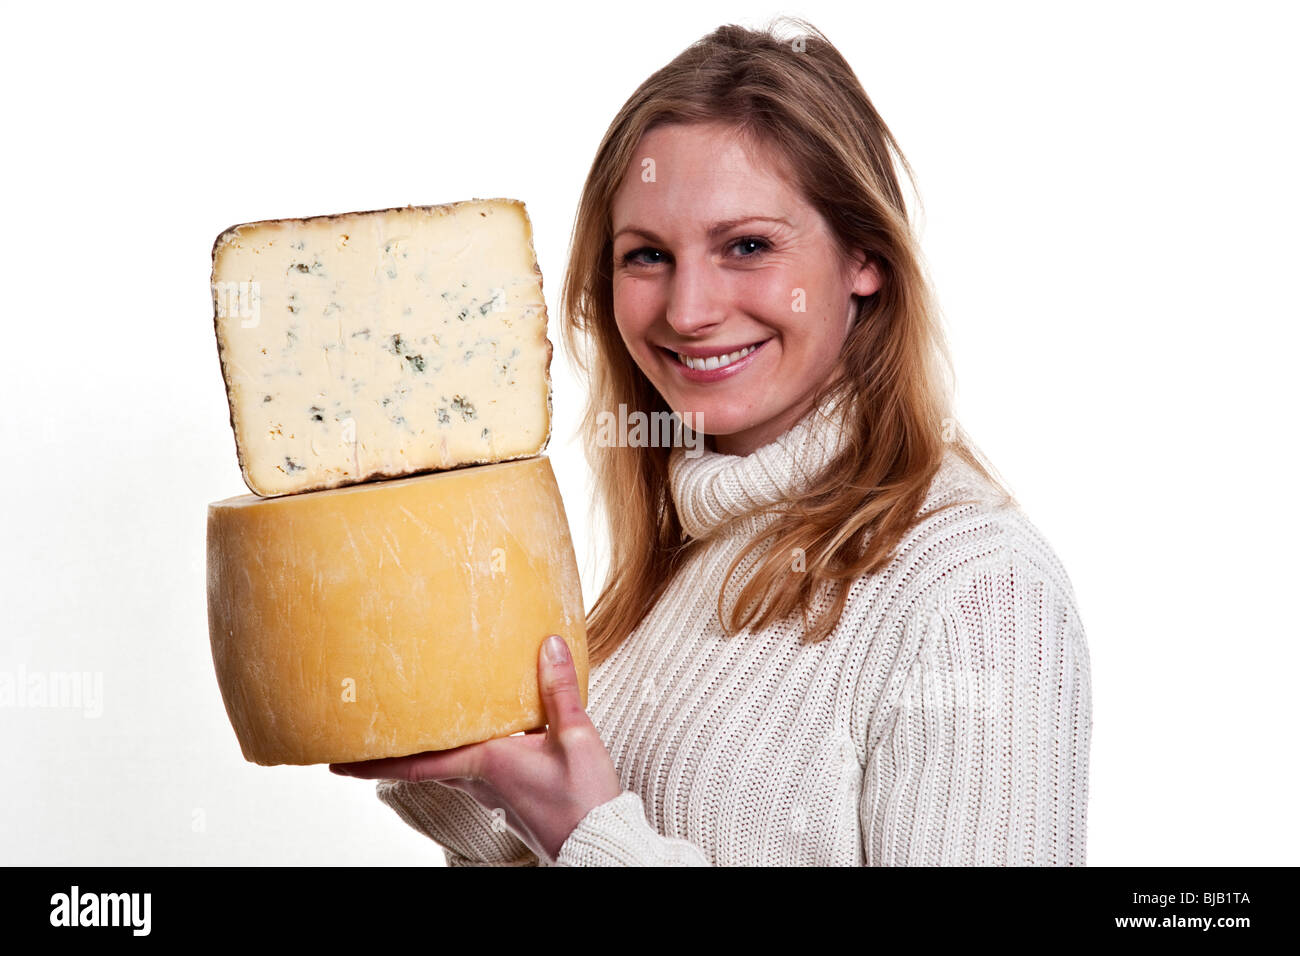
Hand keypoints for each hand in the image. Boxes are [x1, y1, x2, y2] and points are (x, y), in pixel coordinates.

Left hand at [329, 634, 621, 863]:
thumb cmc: (585, 798)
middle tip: (365, 735)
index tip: (335, 760)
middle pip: (424, 764)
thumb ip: (560, 690)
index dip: (372, 762)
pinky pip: (473, 772)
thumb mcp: (577, 736)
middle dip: (393, 753)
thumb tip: (547, 645)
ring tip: (415, 729)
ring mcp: (493, 793)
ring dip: (427, 752)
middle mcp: (480, 779)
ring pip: (449, 767)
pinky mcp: (509, 798)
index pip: (414, 763)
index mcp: (486, 762)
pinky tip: (479, 740)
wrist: (600, 842)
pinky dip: (459, 756)